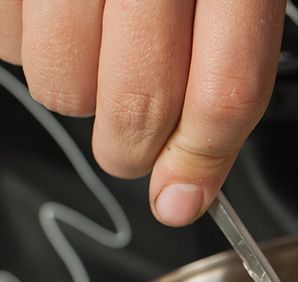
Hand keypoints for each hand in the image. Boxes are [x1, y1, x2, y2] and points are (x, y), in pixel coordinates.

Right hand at [0, 0, 284, 225]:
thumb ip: (219, 86)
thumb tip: (184, 192)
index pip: (226, 92)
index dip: (203, 161)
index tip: (182, 197)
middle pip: (139, 101)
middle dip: (133, 150)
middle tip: (133, 141)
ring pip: (61, 83)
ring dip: (77, 94)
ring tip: (93, 50)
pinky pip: (3, 40)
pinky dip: (26, 45)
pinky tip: (53, 11)